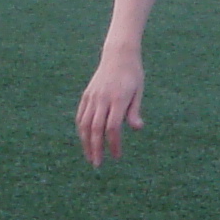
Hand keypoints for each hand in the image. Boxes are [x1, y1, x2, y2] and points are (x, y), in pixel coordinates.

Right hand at [76, 49, 145, 165]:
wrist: (118, 55)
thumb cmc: (132, 75)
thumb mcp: (138, 91)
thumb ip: (134, 111)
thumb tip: (137, 129)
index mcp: (118, 99)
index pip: (113, 127)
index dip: (113, 144)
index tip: (116, 156)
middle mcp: (102, 98)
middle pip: (95, 128)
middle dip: (96, 148)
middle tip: (97, 164)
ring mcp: (92, 96)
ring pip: (84, 124)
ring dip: (86, 143)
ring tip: (90, 156)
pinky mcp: (86, 95)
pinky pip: (81, 115)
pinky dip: (81, 130)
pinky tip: (85, 140)